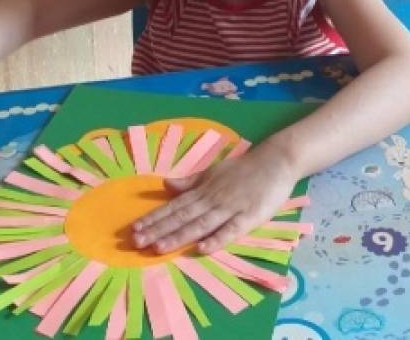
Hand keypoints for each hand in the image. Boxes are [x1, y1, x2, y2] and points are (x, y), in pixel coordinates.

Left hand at [131, 145, 299, 254]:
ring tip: (158, 247)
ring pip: (200, 224)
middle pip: (182, 217)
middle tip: (136, 241)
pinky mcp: (249, 216)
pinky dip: (217, 239)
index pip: (174, 206)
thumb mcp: (213, 172)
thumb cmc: (243, 169)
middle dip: (158, 229)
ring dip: (179, 236)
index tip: (134, 228)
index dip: (154, 217)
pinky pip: (231, 230)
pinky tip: (202, 248)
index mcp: (203, 190)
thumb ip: (191, 182)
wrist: (276, 160)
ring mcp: (230, 208)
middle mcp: (212, 199)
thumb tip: (166, 184)